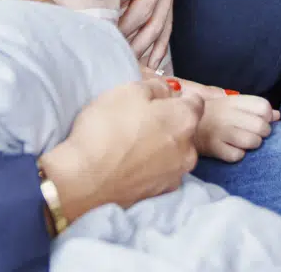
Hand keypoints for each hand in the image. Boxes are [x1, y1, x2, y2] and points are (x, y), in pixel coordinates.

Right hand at [39, 78, 203, 220]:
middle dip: (168, 122)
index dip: (176, 96)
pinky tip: (129, 163)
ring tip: (131, 143)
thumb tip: (167, 91)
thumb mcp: (127, 91)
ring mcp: (176, 174)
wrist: (85, 180)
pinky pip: (161, 171)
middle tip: (139, 120)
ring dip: (160, 145)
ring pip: (174, 151)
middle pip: (184, 128)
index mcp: (185, 119)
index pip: (195, 101)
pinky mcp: (160, 193)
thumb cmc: (107, 128)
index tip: (157, 97)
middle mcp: (189, 149)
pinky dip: (151, 165)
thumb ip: (155, 87)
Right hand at [194, 93, 279, 162]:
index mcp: (233, 101)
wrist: (179, 122)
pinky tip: (230, 149)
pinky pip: (237, 155)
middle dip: (262, 133)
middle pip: (261, 126)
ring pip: (252, 142)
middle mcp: (227, 114)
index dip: (267, 116)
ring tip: (243, 142)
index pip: (263, 107)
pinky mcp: (213, 147)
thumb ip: (253, 107)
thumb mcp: (231, 105)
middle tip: (253, 134)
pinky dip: (237, 155)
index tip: (260, 119)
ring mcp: (220, 131)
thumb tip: (277, 115)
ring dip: (252, 145)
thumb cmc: (210, 114)